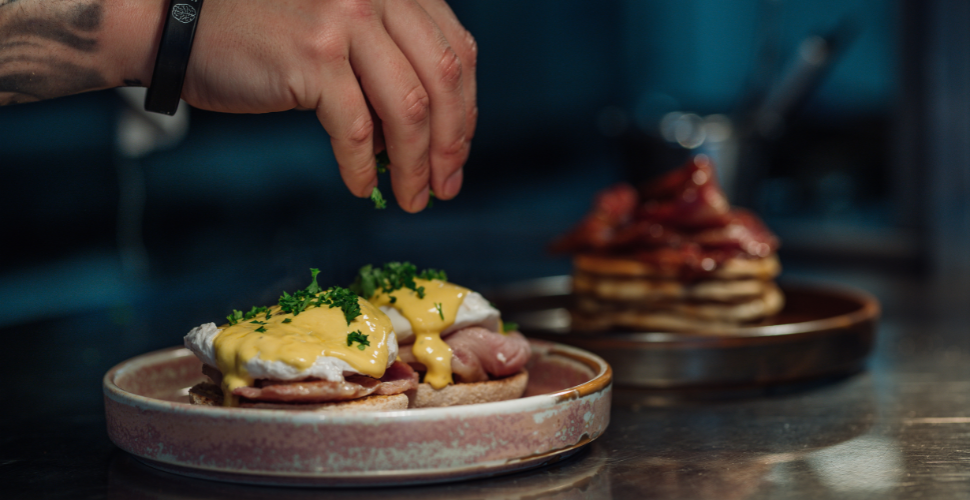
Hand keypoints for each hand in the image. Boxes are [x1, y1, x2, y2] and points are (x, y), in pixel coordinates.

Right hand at [180, 0, 476, 211]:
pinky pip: (356, 129)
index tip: (458, 153)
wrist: (182, 23)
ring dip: (415, 166)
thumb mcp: (345, 29)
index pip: (457, 51)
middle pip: (444, 81)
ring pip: (408, 110)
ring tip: (412, 198)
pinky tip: (361, 185)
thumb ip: (391, 61)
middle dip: (451, 145)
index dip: (466, 110)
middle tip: (446, 186)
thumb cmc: (267, 33)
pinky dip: (362, 166)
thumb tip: (436, 135)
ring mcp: (344, 20)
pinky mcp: (311, 56)